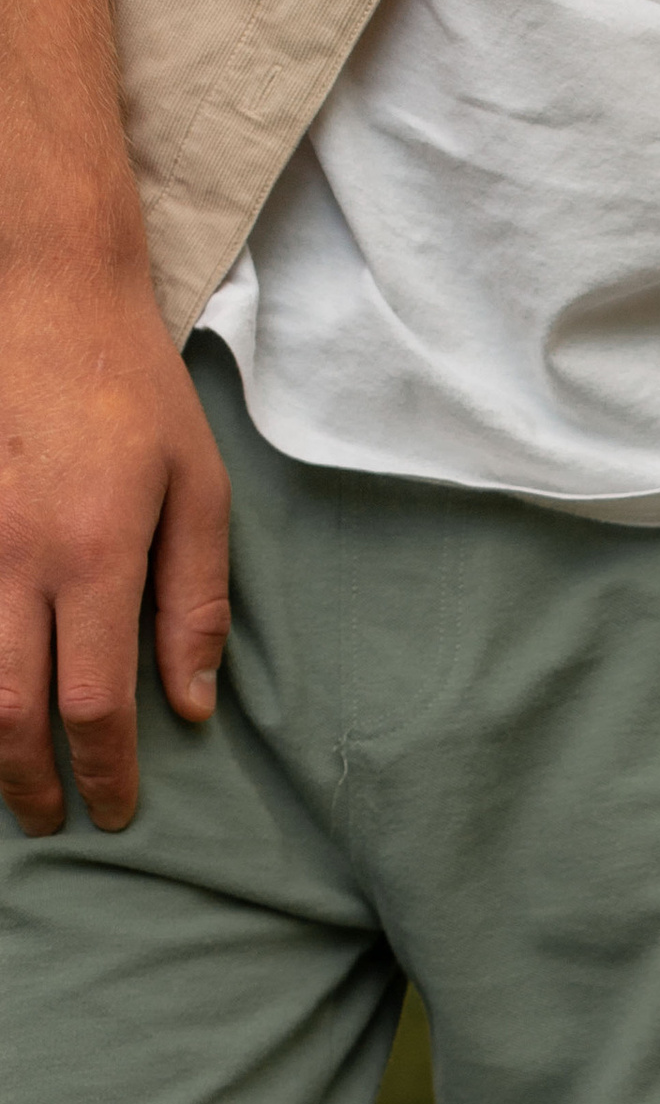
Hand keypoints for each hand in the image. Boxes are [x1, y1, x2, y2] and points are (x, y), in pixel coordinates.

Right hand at [0, 256, 231, 834]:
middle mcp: (13, 554)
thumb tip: (191, 708)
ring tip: (7, 778)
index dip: (102, 772)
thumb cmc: (132, 388)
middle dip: (29, 778)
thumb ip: (195, 603)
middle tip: (51, 818)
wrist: (41, 285)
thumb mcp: (197, 491)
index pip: (93, 704)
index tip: (114, 812)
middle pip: (7, 705)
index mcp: (92, 555)